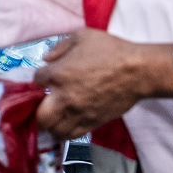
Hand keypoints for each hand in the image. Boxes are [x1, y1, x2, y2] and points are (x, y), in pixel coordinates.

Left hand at [35, 28, 172, 139]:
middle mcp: (65, 97)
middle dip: (38, 110)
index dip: (39, 77)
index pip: (36, 80)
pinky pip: (72, 135)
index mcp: (59, 74)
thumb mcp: (82, 36)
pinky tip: (67, 123)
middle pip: (40, 116)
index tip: (46, 76)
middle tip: (44, 104)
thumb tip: (47, 59)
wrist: (137, 71)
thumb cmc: (111, 50)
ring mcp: (78, 113)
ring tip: (55, 116)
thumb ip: (60, 47)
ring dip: (52, 123)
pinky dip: (66, 131)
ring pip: (55, 130)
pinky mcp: (92, 122)